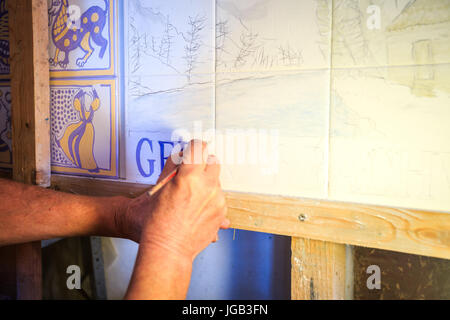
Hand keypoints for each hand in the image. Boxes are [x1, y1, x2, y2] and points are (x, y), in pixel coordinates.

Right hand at [120, 140, 229, 260]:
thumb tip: (179, 153)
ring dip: (207, 182)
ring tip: (191, 196)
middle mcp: (207, 186)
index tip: (191, 149)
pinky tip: (197, 207)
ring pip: (217, 180)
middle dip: (202, 163)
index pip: (198, 147)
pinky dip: (211, 198)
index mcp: (189, 177)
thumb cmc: (157, 222)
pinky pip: (220, 197)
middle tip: (191, 171)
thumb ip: (172, 166)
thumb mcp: (159, 187)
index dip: (193, 147)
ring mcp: (217, 200)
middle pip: (212, 161)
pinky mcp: (221, 212)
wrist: (166, 248)